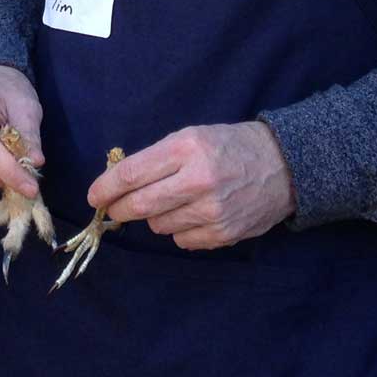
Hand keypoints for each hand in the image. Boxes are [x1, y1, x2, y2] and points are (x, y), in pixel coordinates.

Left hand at [87, 121, 294, 250]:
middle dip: (119, 209)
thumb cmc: (229, 146)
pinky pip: (181, 240)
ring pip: (158, 225)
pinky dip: (179, 229)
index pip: (131, 174)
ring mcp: (212, 210)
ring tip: (173, 201)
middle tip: (114, 209)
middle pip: (140, 205)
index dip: (106, 188)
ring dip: (155, 217)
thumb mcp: (192, 136)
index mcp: (186, 148)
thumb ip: (156, 158)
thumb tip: (118, 183)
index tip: (95, 196)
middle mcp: (198, 180)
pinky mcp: (223, 234)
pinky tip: (193, 214)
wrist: (282, 166)